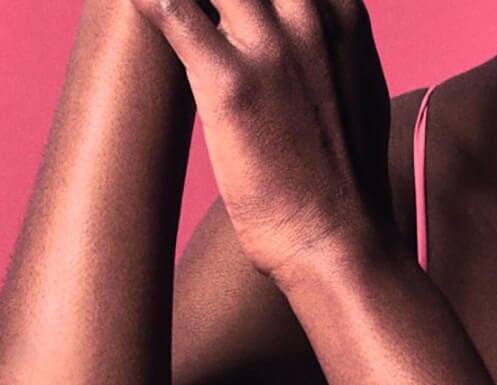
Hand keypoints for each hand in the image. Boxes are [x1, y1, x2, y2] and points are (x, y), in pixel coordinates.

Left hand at [126, 0, 395, 281]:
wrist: (342, 247)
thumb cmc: (344, 184)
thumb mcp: (358, 94)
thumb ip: (332, 48)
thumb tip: (315, 37)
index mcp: (340, 14)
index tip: (224, 13)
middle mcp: (308, 15)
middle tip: (198, 17)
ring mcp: (269, 46)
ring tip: (168, 13)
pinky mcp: (229, 83)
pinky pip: (170, 7)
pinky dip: (148, 2)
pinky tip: (139, 8)